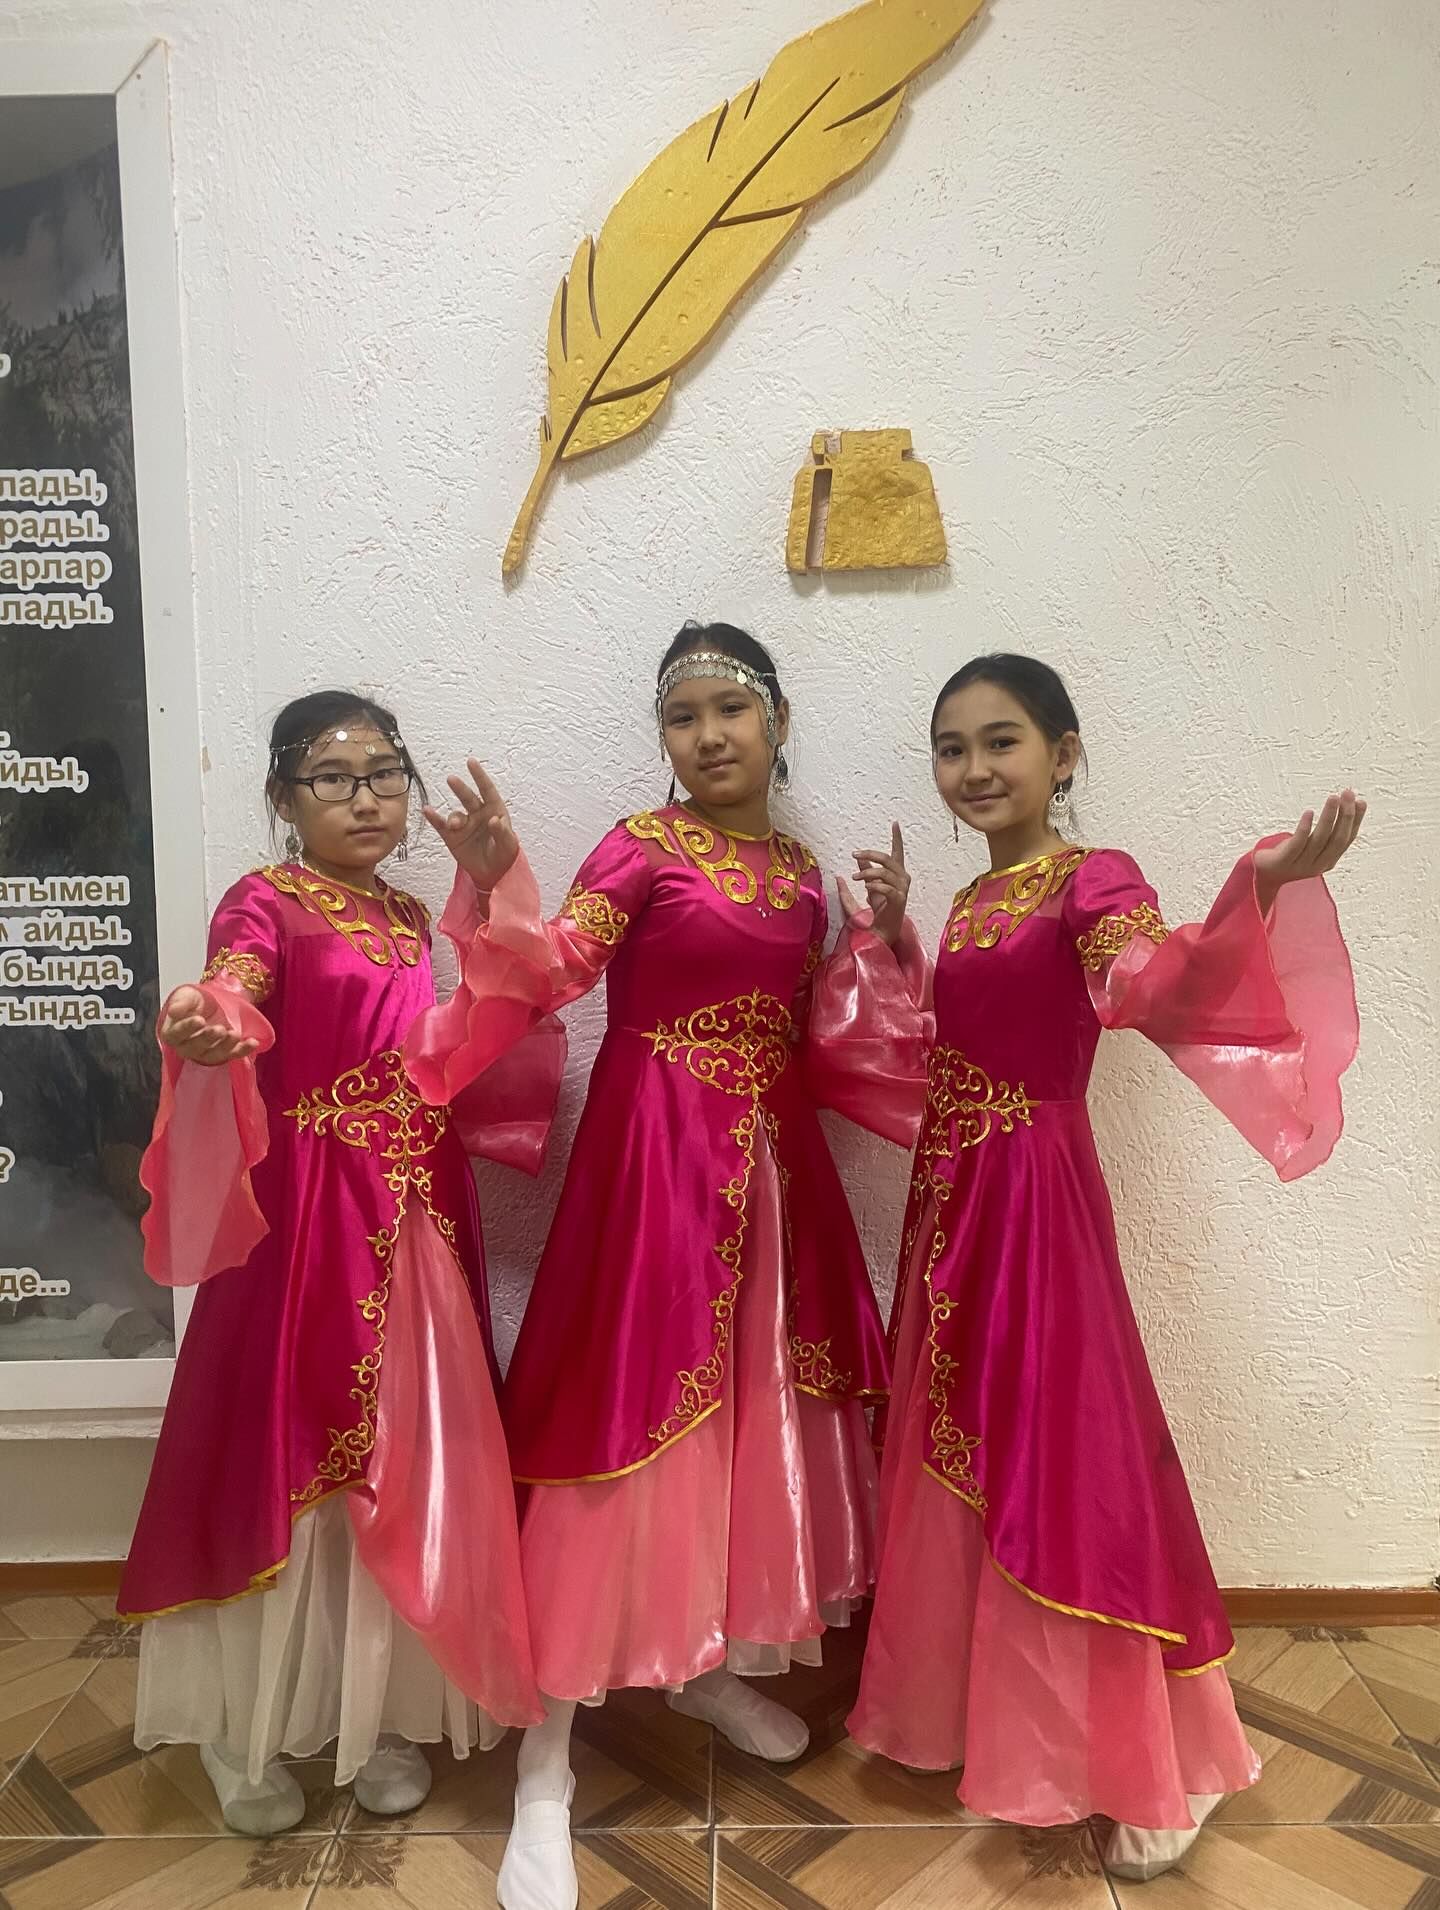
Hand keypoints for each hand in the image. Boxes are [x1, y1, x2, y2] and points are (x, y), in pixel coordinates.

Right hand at [159, 985, 258, 1065]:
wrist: (211, 1003)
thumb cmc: (194, 1001)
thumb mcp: (186, 995)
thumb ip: (180, 1003)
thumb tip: (173, 1011)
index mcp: (173, 1032)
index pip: (176, 1034)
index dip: (187, 1028)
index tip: (199, 1019)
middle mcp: (187, 1047)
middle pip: (195, 1048)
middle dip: (208, 1038)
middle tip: (220, 1029)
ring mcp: (205, 1053)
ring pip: (213, 1055)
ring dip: (225, 1046)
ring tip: (235, 1034)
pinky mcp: (223, 1054)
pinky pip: (233, 1055)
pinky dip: (243, 1051)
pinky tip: (253, 1043)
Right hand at [422, 759, 518, 890]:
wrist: (493, 873)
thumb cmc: (505, 854)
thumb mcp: (508, 844)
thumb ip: (502, 832)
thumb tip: (494, 820)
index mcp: (494, 811)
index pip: (487, 790)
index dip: (479, 776)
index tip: (471, 762)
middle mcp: (478, 814)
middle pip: (468, 798)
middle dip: (460, 788)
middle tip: (452, 779)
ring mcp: (464, 824)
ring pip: (456, 814)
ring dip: (454, 817)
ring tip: (454, 825)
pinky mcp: (452, 836)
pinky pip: (441, 825)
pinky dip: (434, 818)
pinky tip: (427, 811)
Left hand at [849, 822, 909, 946]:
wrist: (882, 930)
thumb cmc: (878, 909)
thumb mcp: (868, 885)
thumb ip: (864, 870)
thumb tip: (857, 857)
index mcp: (897, 874)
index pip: (898, 852)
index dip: (897, 838)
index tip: (895, 823)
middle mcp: (903, 879)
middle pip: (887, 859)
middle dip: (869, 854)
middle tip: (854, 854)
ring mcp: (902, 889)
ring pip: (884, 872)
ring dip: (867, 873)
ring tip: (855, 878)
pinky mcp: (899, 900)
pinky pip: (886, 888)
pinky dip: (874, 886)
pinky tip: (866, 888)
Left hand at [1254, 790, 1364, 908]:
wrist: (1261, 875)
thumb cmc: (1288, 855)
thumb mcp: (1311, 845)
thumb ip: (1326, 832)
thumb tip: (1342, 804)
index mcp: (1328, 861)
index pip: (1346, 840)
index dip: (1356, 821)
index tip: (1361, 801)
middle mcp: (1318, 865)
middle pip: (1337, 839)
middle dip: (1346, 816)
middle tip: (1348, 794)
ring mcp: (1301, 864)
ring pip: (1320, 839)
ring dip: (1329, 817)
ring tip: (1333, 798)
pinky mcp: (1284, 861)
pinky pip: (1297, 844)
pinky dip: (1305, 827)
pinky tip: (1309, 812)